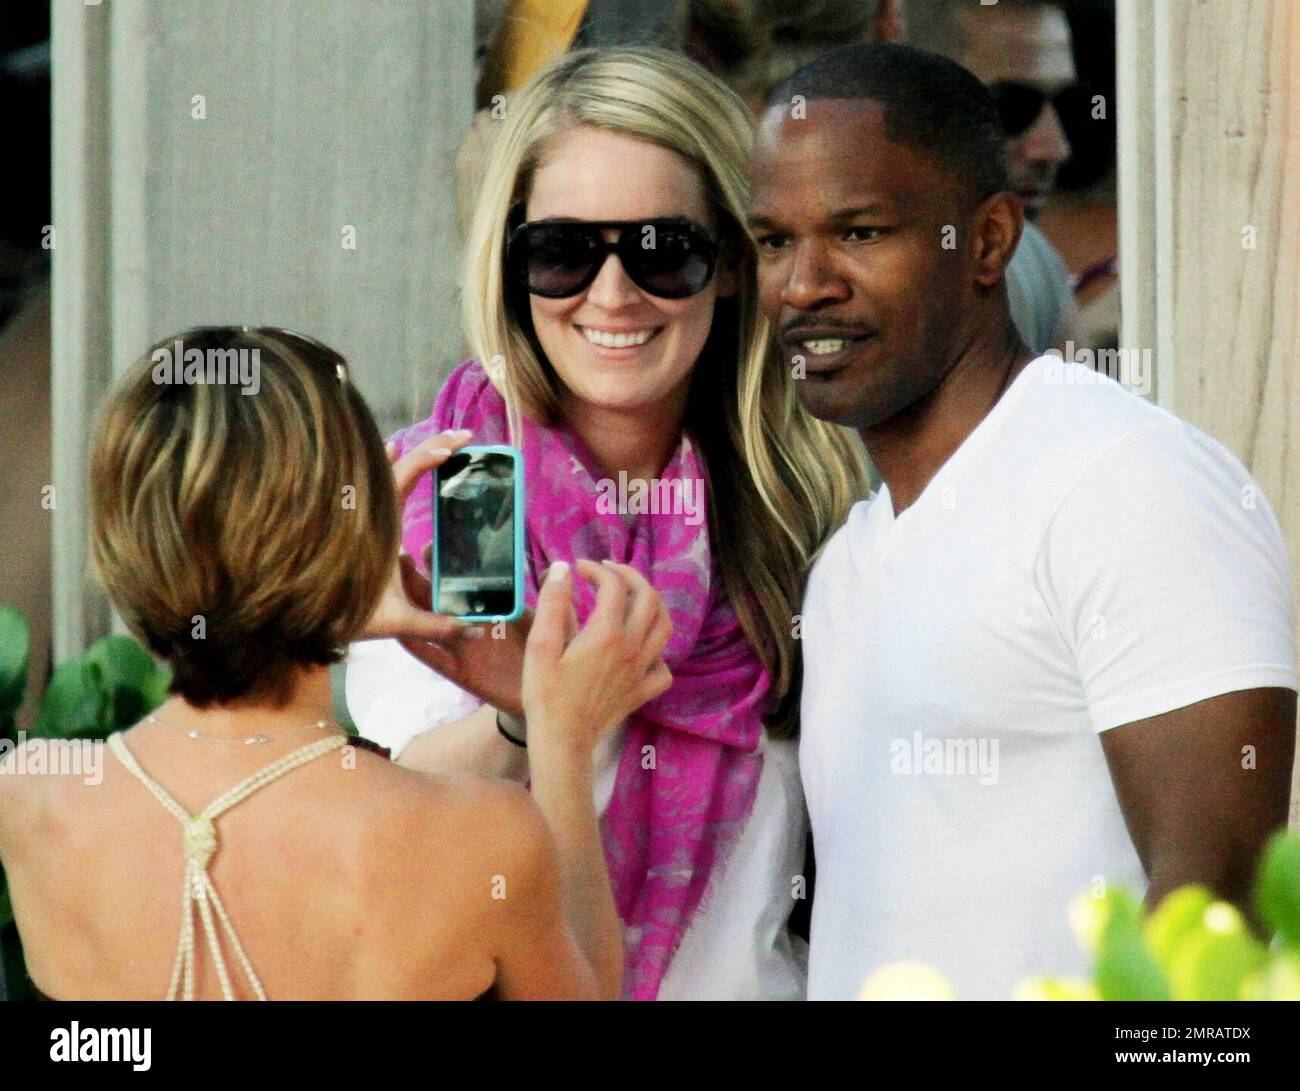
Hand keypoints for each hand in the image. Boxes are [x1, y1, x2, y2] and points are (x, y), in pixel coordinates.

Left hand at [358, 429, 480, 646]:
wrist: (299, 621)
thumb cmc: (342, 616)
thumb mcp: (396, 621)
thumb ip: (437, 625)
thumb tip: (477, 631)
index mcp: (379, 527)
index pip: (405, 477)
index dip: (430, 456)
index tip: (456, 447)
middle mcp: (368, 514)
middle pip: (400, 465)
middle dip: (433, 447)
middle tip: (463, 436)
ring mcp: (360, 515)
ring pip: (385, 470)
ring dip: (413, 453)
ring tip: (440, 441)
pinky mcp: (357, 523)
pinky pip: (374, 482)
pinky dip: (389, 463)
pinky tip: (393, 449)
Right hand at [521, 559, 672, 755]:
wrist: (562, 741)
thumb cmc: (546, 695)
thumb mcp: (540, 646)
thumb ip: (553, 604)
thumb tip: (563, 569)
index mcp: (607, 634)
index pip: (614, 586)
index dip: (596, 569)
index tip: (578, 568)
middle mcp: (632, 648)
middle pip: (649, 598)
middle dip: (630, 576)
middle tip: (608, 572)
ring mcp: (641, 671)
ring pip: (664, 626)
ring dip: (651, 605)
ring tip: (631, 598)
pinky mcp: (642, 692)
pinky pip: (663, 666)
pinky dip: (656, 651)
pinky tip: (639, 648)